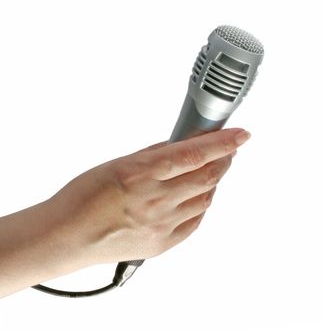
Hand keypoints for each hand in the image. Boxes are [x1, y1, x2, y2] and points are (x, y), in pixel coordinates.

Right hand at [47, 128, 250, 264]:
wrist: (67, 236)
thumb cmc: (83, 198)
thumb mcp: (117, 164)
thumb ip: (153, 156)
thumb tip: (180, 146)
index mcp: (141, 174)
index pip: (195, 154)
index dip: (223, 142)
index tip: (240, 134)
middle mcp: (155, 200)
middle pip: (208, 176)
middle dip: (224, 158)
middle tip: (228, 149)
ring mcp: (162, 225)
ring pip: (206, 198)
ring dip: (213, 180)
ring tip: (211, 169)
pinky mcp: (163, 243)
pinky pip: (195, 221)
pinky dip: (202, 203)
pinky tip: (198, 195)